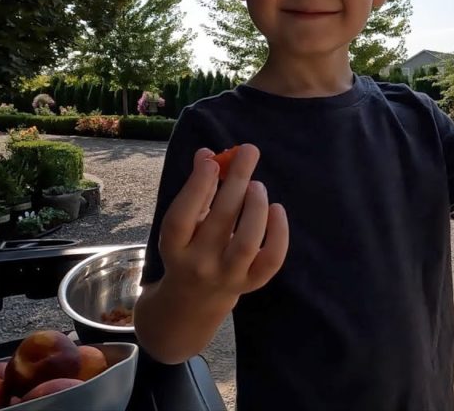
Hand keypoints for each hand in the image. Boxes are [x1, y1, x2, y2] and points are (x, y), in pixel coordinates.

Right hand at [157, 144, 288, 306]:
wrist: (195, 301)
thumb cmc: (190, 249)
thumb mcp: (185, 223)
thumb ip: (197, 191)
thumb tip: (207, 154)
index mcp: (174, 247)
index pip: (181, 217)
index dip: (196, 188)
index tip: (212, 161)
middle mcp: (198, 265)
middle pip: (219, 221)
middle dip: (236, 181)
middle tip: (248, 152)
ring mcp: (227, 277)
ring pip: (246, 242)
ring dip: (255, 208)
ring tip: (257, 185)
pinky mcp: (251, 283)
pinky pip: (271, 259)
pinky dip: (279, 232)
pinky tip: (277, 208)